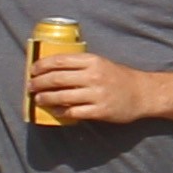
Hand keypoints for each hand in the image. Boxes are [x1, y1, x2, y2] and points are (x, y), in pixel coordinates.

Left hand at [23, 46, 167, 126]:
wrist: (143, 93)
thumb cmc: (118, 77)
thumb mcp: (101, 64)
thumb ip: (80, 65)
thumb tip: (52, 69)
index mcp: (92, 61)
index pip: (60, 60)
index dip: (42, 65)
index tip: (32, 70)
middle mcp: (93, 76)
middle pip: (56, 79)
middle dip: (39, 83)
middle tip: (30, 86)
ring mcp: (96, 94)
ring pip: (61, 96)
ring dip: (45, 98)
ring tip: (37, 99)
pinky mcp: (99, 111)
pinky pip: (73, 112)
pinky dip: (60, 111)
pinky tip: (55, 110)